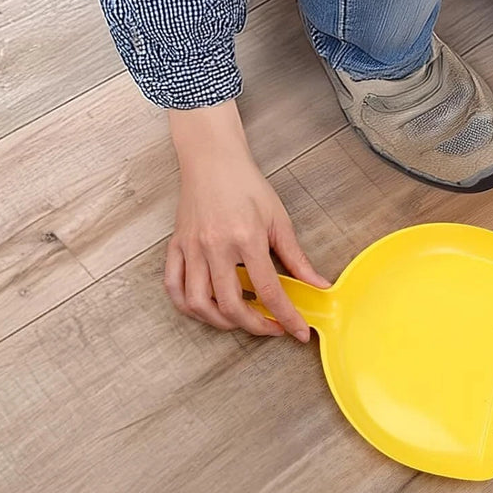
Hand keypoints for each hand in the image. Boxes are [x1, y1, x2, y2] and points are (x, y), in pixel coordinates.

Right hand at [163, 101, 330, 339]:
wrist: (213, 160)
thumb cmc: (247, 185)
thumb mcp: (279, 218)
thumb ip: (296, 257)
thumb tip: (318, 284)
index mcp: (247, 238)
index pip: (269, 291)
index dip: (286, 317)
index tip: (298, 332)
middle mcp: (216, 247)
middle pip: (232, 305)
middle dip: (255, 326)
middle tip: (271, 328)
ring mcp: (192, 248)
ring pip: (199, 304)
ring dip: (221, 322)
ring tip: (240, 321)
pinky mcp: (176, 247)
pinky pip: (174, 288)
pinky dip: (188, 306)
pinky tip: (206, 309)